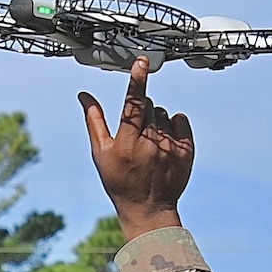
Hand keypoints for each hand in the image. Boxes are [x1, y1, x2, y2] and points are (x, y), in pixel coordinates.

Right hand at [78, 58, 193, 241]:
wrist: (149, 208)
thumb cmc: (120, 180)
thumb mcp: (101, 154)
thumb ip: (94, 122)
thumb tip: (84, 96)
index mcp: (126, 144)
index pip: (133, 104)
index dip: (137, 81)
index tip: (142, 62)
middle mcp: (150, 144)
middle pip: (148, 106)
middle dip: (141, 112)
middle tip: (136, 136)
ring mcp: (170, 147)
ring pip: (164, 113)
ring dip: (156, 121)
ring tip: (150, 144)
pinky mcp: (186, 151)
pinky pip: (181, 121)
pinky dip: (174, 125)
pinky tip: (165, 142)